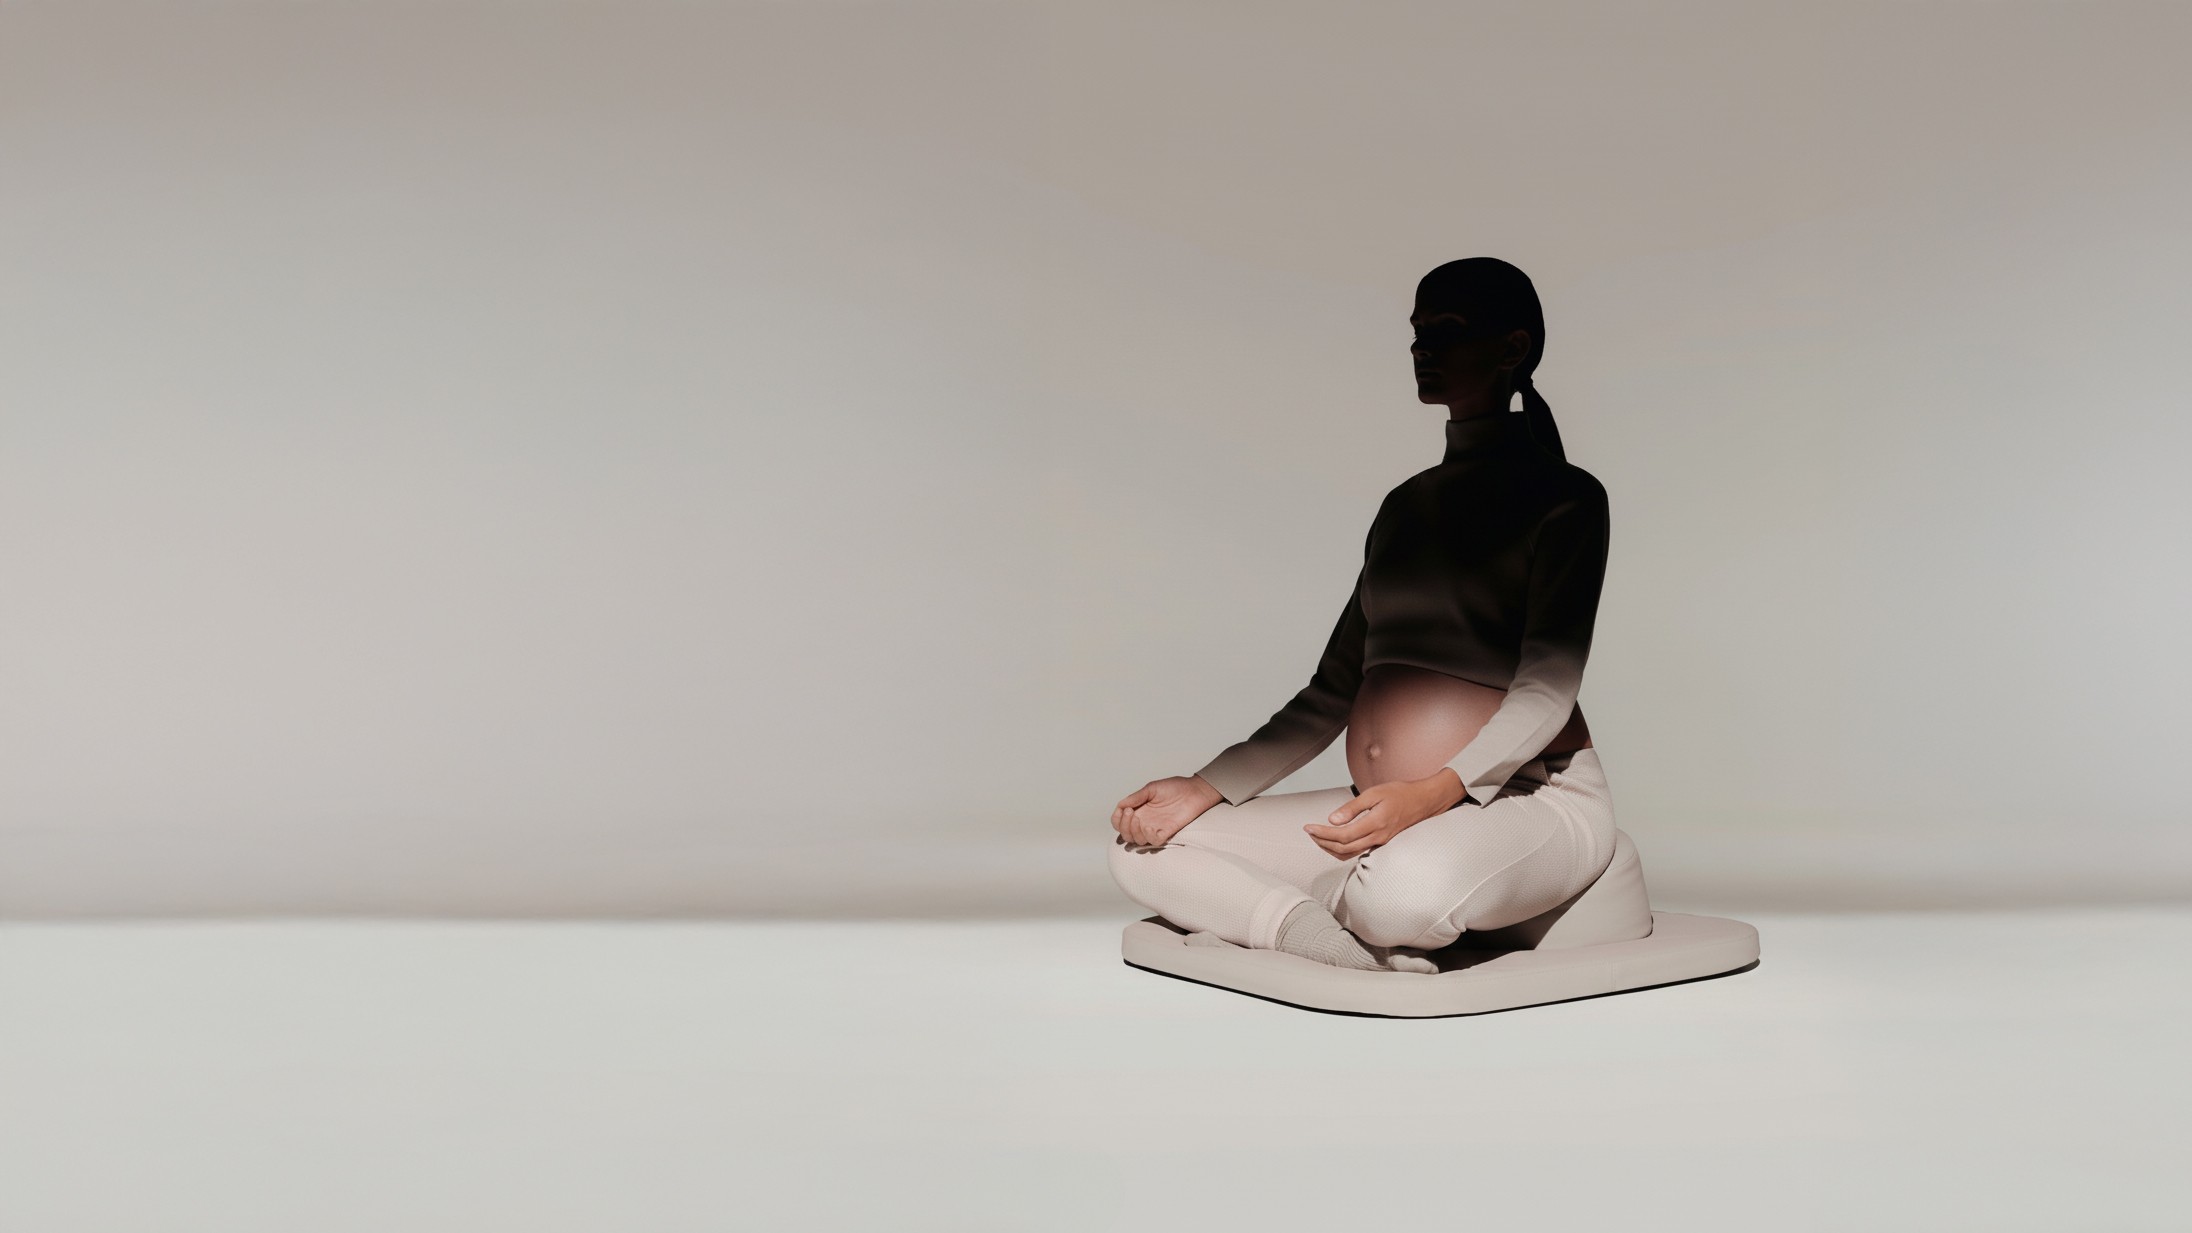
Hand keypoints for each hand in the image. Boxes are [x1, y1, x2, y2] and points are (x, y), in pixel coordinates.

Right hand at [1113, 775, 1223, 846]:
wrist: (1193, 790)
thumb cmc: (1174, 787)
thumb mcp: (1151, 788)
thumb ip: (1136, 797)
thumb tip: (1120, 805)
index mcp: (1139, 811)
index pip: (1119, 822)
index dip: (1117, 819)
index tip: (1123, 810)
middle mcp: (1145, 822)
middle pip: (1125, 834)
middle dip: (1124, 825)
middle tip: (1131, 812)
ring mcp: (1155, 828)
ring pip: (1137, 840)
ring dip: (1134, 831)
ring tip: (1139, 819)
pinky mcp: (1167, 833)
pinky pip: (1154, 842)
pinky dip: (1148, 837)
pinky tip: (1149, 827)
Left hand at [1305, 771, 1465, 858]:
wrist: (1424, 801)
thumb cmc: (1401, 793)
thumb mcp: (1375, 793)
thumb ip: (1353, 807)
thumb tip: (1333, 819)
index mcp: (1375, 823)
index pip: (1342, 835)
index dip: (1322, 833)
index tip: (1308, 827)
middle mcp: (1377, 837)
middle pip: (1342, 848)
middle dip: (1322, 841)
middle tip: (1309, 831)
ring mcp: (1380, 842)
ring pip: (1349, 854)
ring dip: (1330, 848)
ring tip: (1317, 836)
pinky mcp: (1381, 842)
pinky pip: (1357, 852)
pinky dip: (1342, 850)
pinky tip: (1334, 841)